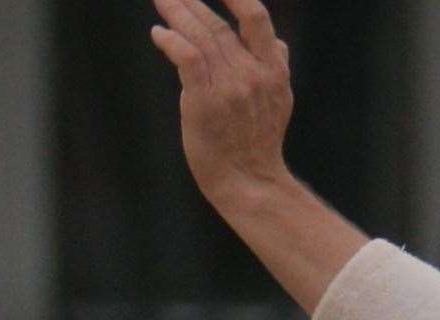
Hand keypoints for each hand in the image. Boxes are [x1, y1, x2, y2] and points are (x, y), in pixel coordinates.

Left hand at [150, 0, 293, 207]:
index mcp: (273, 72)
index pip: (256, 19)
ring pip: (199, 36)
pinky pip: (186, 58)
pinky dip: (171, 41)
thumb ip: (277, 68)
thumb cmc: (258, 142)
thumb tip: (279, 43)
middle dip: (190, 2)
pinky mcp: (204, 102)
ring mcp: (229, 89)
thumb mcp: (280, 102)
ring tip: (161, 1)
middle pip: (217, 25)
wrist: (249, 181)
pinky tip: (160, 34)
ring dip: (176, 14)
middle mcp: (252, 75)